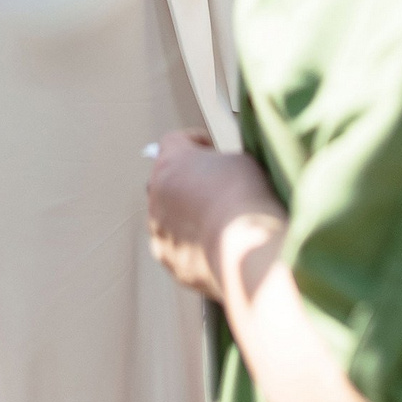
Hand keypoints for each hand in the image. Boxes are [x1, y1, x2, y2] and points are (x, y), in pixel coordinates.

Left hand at [147, 129, 286, 302]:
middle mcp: (157, 195)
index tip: (210, 147)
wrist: (244, 249)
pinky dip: (192, 246)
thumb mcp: (239, 161)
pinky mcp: (169, 260)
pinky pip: (177, 248)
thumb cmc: (245, 198)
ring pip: (168, 217)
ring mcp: (159, 230)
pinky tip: (217, 246)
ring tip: (218, 221)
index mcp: (171, 163)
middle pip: (166, 180)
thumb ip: (220, 161)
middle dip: (186, 180)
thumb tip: (220, 171)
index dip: (193, 141)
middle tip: (214, 186)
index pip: (172, 141)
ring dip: (186, 215)